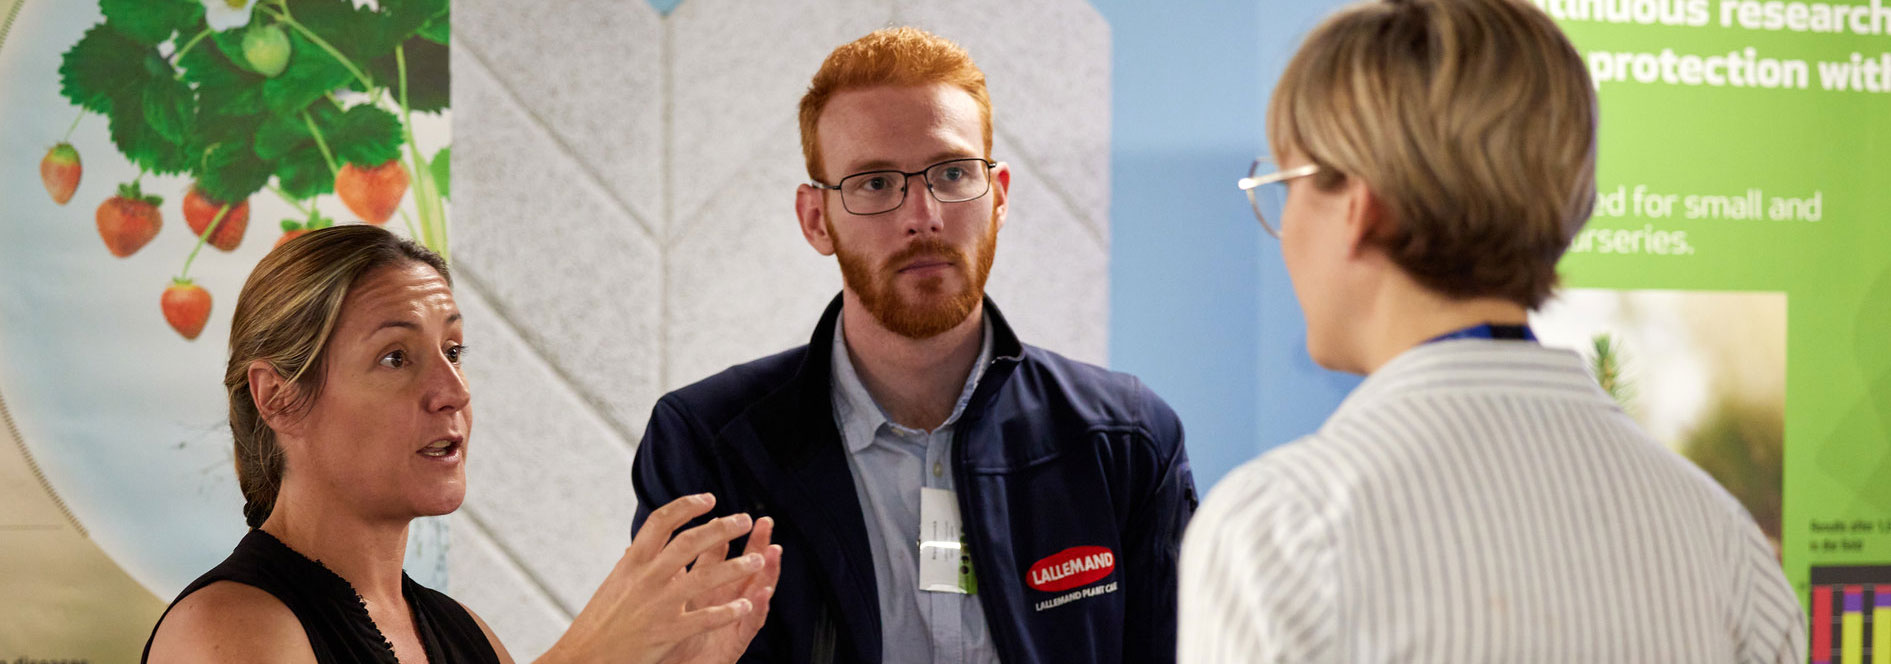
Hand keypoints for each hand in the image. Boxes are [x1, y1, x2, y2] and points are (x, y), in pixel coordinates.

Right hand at [538, 494, 767, 663]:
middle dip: (722, 528)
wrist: (582, 657)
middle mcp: (645, 578)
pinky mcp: (666, 632)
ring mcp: (657, 605)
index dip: (686, 506)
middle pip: (689, 542)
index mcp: (632, 562)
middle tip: (744, 520)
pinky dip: (727, 612)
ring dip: (736, 568)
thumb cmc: (600, 620)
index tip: (709, 498)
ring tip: (758, 560)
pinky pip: (704, 619)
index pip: (661, 522)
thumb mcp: (615, 582)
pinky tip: (745, 606)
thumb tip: (640, 543)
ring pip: (705, 578)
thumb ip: (634, 562)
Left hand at [661, 516, 782, 663]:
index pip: (712, 557)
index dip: (718, 535)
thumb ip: (656, 577)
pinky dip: (755, 609)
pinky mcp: (732, 645)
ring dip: (764, 572)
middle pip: (740, 568)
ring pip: (752, 593)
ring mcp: (728, 623)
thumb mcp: (657, 606)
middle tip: (764, 523)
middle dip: (753, 544)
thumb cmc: (659, 644)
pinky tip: (762, 594)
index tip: (724, 512)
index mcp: (698, 591)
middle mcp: (717, 603)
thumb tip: (634, 546)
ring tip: (773, 552)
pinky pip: (748, 626)